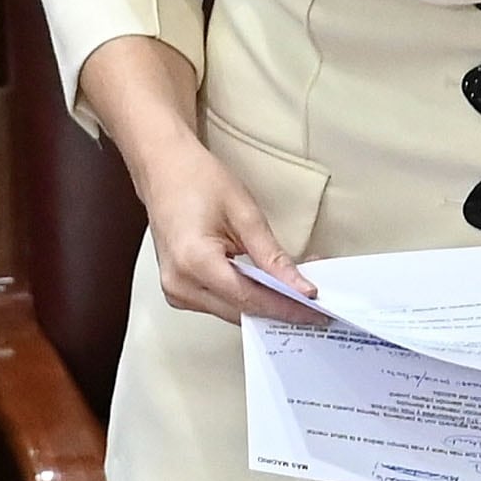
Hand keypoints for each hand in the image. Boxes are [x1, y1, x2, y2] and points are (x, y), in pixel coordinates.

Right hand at [127, 133, 325, 326]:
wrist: (162, 168)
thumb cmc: (196, 179)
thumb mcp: (244, 213)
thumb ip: (273, 257)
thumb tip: (301, 288)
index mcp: (194, 261)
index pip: (251, 299)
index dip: (287, 307)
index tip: (317, 311)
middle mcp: (179, 283)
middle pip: (241, 311)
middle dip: (280, 308)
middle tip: (315, 305)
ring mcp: (175, 290)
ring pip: (232, 312)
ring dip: (264, 305)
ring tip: (294, 294)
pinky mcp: (177, 290)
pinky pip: (219, 305)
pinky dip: (245, 298)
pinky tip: (266, 289)